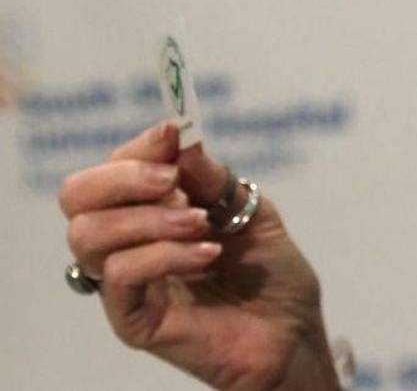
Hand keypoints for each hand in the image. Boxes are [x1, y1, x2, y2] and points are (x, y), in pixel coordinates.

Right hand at [59, 123, 338, 389]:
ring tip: (200, 223)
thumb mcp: (247, 209)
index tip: (172, 134)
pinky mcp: (132, 320)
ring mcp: (125, 283)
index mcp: (146, 210)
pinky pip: (120, 276)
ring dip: (148, 218)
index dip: (136, 148)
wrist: (292, 330)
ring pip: (89, 235)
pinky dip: (164, 255)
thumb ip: (212, 178)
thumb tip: (180, 141)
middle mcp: (125, 242)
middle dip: (123, 178)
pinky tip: (206, 253)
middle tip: (173, 182)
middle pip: (77, 197)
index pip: (109, 170)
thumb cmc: (269, 271)